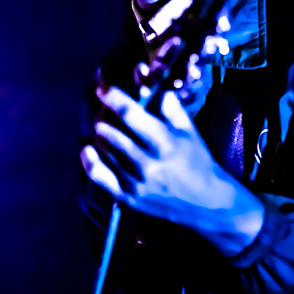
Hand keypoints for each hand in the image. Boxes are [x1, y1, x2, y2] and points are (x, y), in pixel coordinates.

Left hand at [81, 84, 264, 254]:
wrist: (207, 205)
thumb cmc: (199, 164)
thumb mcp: (190, 133)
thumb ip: (172, 110)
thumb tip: (158, 89)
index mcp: (167, 145)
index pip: (133, 116)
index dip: (114, 99)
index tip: (103, 88)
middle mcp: (149, 165)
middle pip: (113, 134)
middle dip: (104, 117)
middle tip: (101, 109)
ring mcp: (137, 183)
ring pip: (105, 152)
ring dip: (100, 135)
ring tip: (101, 125)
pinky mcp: (129, 198)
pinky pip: (100, 177)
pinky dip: (90, 161)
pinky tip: (86, 149)